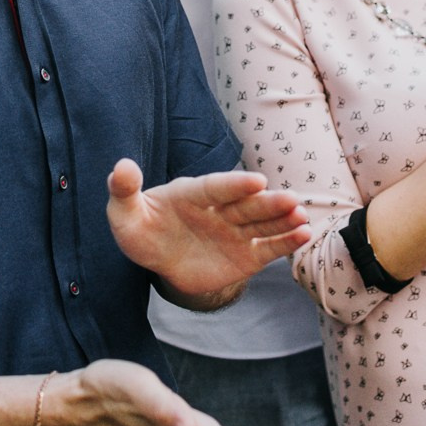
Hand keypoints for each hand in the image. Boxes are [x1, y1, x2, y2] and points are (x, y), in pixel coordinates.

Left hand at [105, 161, 309, 298]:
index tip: (257, 181)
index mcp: (192, 193)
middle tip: (292, 200)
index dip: (235, 184)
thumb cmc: (141, 229)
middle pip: (246, 205)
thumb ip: (123, 190)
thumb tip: (121, 166)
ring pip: (262, 224)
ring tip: (302, 216)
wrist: (159, 259)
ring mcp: (234, 231)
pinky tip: (304, 234)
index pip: (216, 188)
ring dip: (282, 220)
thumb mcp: (124, 213)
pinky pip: (268, 248)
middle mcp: (219, 209)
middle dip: (268, 203)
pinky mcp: (245, 255)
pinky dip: (286, 242)